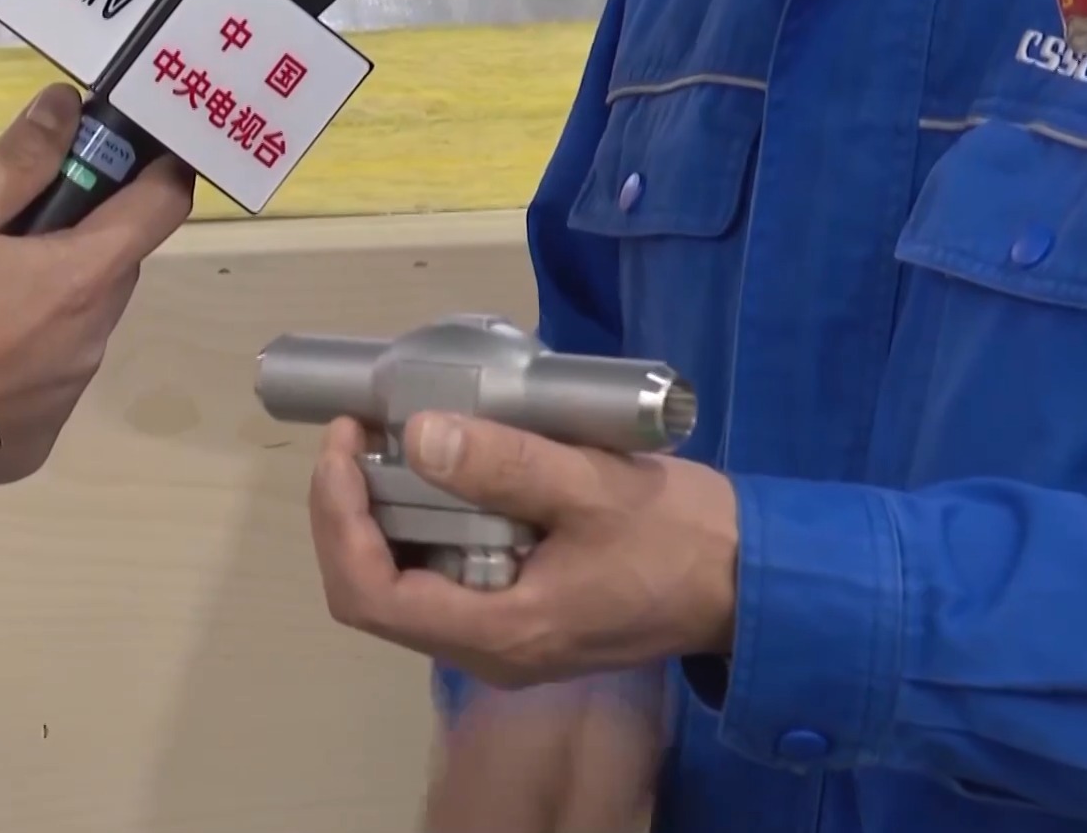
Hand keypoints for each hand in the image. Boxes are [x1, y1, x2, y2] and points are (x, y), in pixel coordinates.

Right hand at [0, 83, 192, 487]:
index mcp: (82, 279)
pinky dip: (23, 359)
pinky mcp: (37, 439)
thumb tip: (69, 105)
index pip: (164, 206)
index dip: (153, 170)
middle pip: (114, 267)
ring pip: (80, 325)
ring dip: (50, 301)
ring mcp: (66, 397)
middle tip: (4, 227)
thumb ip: (20, 159)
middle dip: (80, 238)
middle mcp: (92, 341)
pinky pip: (47, 381)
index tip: (117, 152)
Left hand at [308, 413, 740, 687]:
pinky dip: (419, 528)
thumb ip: (507, 465)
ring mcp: (503, 639)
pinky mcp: (520, 618)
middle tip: (359, 435)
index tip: (348, 441)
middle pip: (373, 594)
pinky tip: (433, 474)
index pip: (370, 593)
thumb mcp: (595, 488)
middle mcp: (487, 651)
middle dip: (347, 513)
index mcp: (498, 631)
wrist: (748, 580)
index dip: (338, 518)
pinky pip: (440, 579)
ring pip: (402, 588)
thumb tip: (419, 437)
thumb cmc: (679, 537)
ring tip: (383, 445)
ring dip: (379, 519)